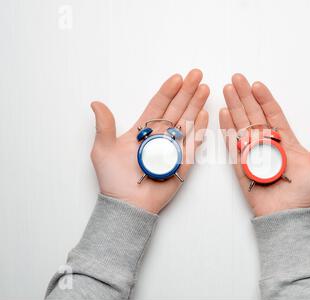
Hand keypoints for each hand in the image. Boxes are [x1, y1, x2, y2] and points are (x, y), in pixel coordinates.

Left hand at [91, 69, 208, 213]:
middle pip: (176, 109)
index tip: (177, 78)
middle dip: (187, 92)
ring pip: (187, 122)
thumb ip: (104, 126)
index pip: (158, 106)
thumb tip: (96, 103)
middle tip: (197, 75)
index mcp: (143, 131)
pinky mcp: (182, 163)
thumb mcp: (103, 150)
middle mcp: (160, 136)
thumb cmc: (113, 180)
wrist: (127, 204)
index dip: (168, 91)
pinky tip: (204, 114)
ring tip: (205, 89)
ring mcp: (173, 148)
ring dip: (196, 105)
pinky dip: (199, 129)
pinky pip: (192, 144)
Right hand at [219, 74, 309, 216]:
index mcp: (285, 141)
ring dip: (234, 107)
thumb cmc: (305, 192)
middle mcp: (267, 144)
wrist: (287, 215)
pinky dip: (227, 129)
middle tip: (237, 79)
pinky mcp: (241, 165)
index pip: (273, 114)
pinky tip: (223, 114)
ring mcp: (253, 153)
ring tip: (227, 90)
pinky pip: (233, 145)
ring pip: (242, 125)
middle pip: (254, 115)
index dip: (265, 99)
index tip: (257, 85)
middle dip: (245, 96)